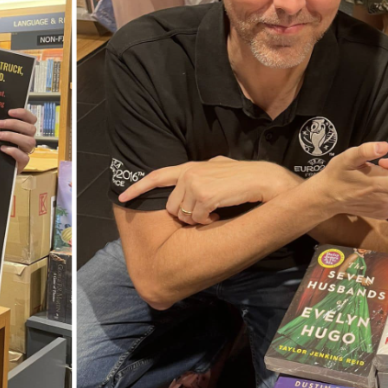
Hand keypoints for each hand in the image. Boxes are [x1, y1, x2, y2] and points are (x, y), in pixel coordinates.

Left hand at [0, 107, 37, 167]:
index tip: (9, 112)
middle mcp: (28, 139)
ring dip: (12, 136)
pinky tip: (2, 149)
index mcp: (25, 130)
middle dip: (14, 124)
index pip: (31, 119)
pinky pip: (24, 156)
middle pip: (30, 128)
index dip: (23, 113)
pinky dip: (13, 151)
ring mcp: (26, 151)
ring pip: (29, 141)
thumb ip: (0, 126)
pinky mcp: (23, 162)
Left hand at [117, 157, 299, 224]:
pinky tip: (219, 214)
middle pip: (171, 206)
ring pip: (183, 215)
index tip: (122, 198)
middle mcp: (189, 173)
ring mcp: (195, 183)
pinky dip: (207, 221)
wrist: (266, 180)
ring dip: (197, 219)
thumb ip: (201, 174)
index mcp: (191, 166)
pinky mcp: (204, 195)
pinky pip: (196, 219)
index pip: (157, 175)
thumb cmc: (246, 178)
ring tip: (215, 212)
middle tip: (205, 213)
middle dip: (184, 216)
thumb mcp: (218, 171)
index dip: (138, 187)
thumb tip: (190, 184)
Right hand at [307, 142, 387, 220]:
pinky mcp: (383, 213)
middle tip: (380, 163)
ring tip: (372, 175)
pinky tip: (371, 188)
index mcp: (384, 184)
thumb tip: (383, 146)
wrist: (325, 199)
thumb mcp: (345, 158)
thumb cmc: (336, 175)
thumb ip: (364, 151)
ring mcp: (387, 207)